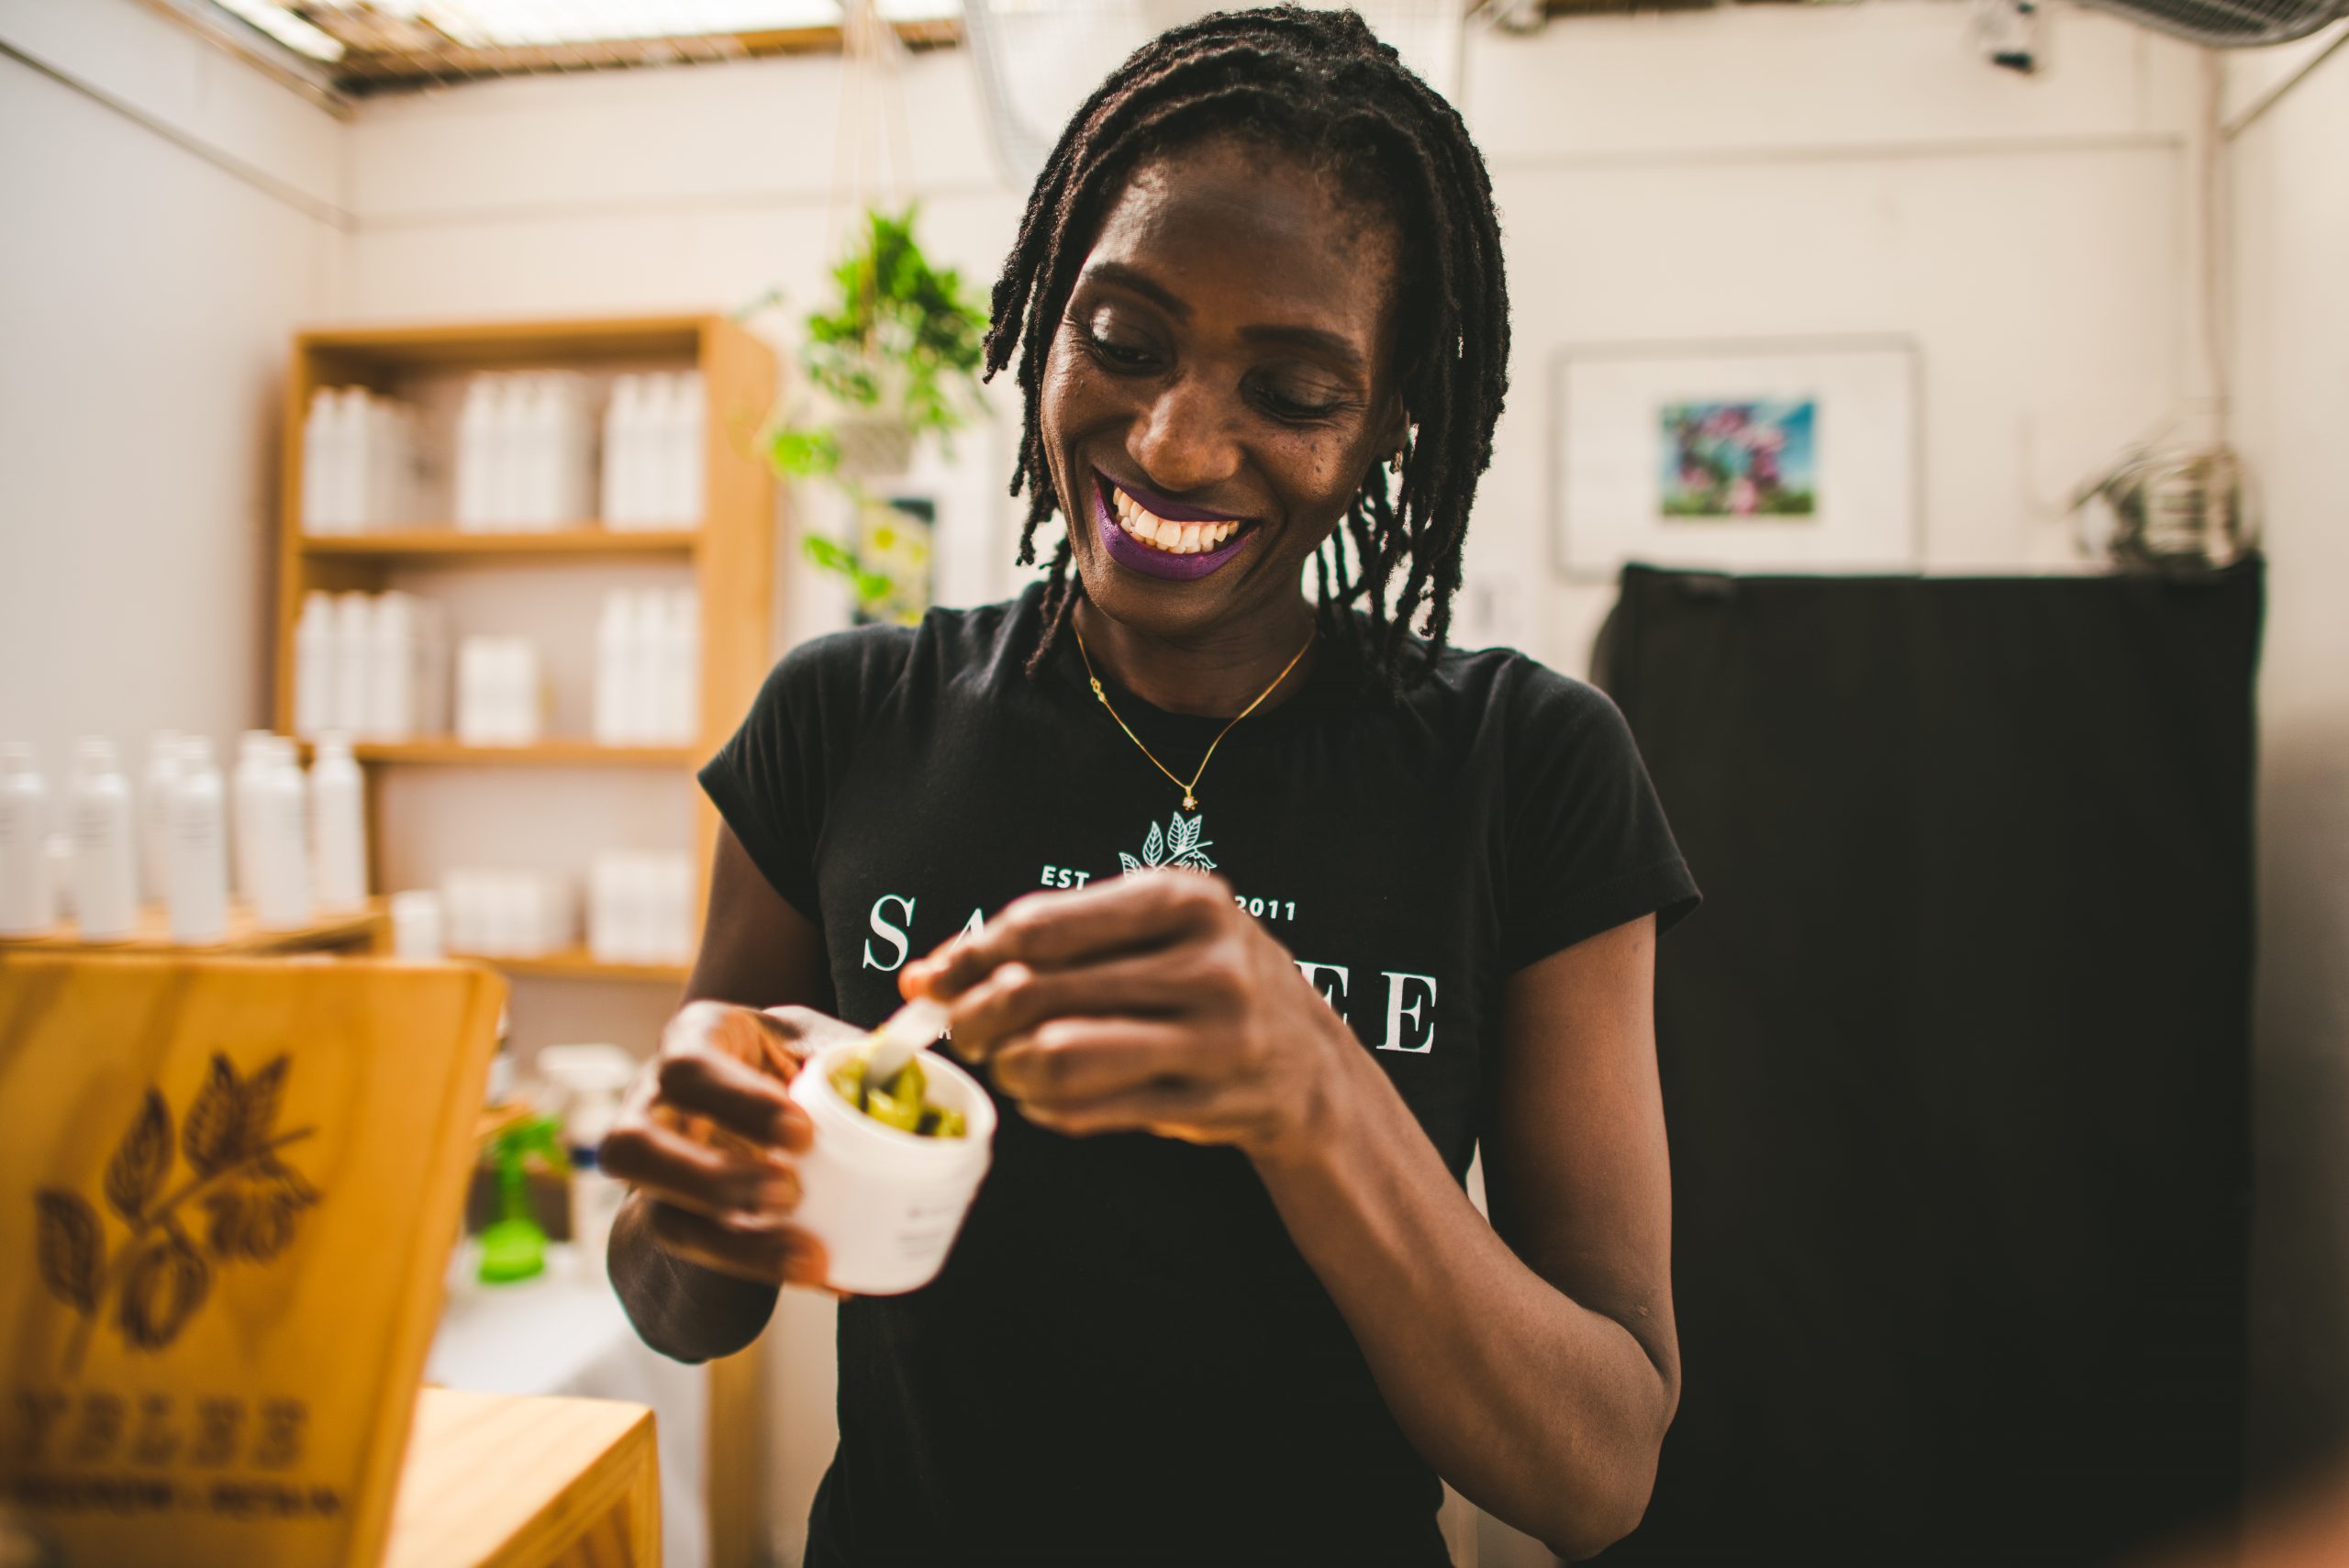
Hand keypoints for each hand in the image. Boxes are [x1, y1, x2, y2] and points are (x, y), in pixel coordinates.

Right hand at [600, 1001, 861, 1287]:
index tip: (802, 1133)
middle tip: (789, 1193)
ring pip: (663, 1220)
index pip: (688, 1067)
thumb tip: (913, 1075)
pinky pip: (706, 1259)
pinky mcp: (675, 1222)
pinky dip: (768, 1271)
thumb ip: (854, 1054)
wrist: (746, 1110)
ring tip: (808, 1256)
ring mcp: (657, 1173)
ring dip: (734, 1245)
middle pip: (633, 1148)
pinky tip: (826, 1276)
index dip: (738, 1103)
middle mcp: (654, 1105)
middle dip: (710, 1179)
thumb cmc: (786, 1063)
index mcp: (694, 1041)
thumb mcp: (813, 1040)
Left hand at [903, 872, 1355, 1162]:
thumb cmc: (1209, 980)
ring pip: (1058, 1056)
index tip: (933, 981)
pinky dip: (1047, 1107)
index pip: (1039, 926)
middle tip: (963, 1033)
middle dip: (975, 1019)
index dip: (968, 958)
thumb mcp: (1156, 930)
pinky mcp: (1207, 1105)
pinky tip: (1046, 1096)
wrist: (1309, 1063)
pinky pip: (1091, 1111)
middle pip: (1037, 992)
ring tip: (1007, 1065)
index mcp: (1186, 901)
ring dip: (1009, 1068)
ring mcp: (1214, 1040)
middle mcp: (1207, 966)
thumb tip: (928, 975)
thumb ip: (1053, 939)